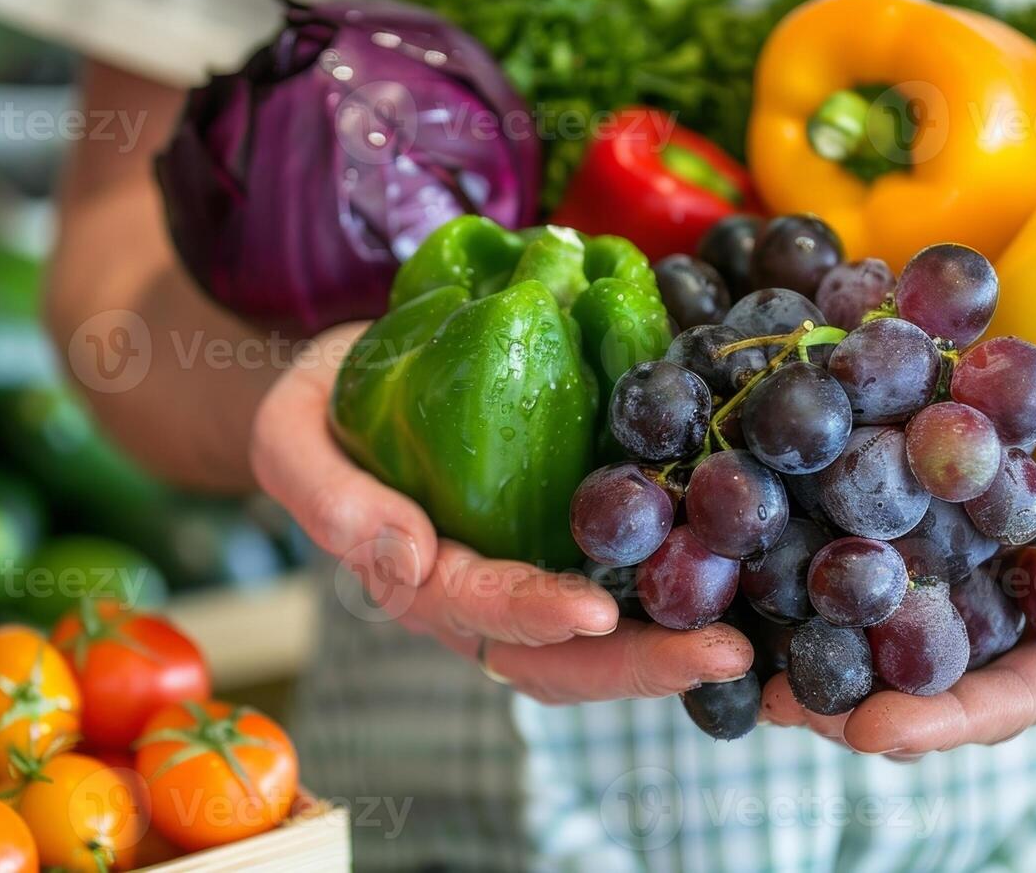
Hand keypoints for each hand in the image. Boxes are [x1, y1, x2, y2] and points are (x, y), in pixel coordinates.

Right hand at [250, 323, 752, 702]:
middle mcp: (485, 594)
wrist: (358, 370)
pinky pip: (630, 574)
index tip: (591, 613)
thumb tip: (408, 559)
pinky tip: (741, 570)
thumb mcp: (290, 434)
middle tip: (722, 655)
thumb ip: (328, 497)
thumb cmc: (322, 404)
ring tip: (745, 638)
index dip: (532, 614)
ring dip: (674, 644)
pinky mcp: (574, 528)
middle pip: (560, 658)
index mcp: (418, 581)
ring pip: (604, 638)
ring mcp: (533, 567)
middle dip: (640, 665)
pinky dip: (681, 581)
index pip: (479, 612)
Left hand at [761, 422, 1035, 753]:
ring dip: (816, 628)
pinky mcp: (951, 495)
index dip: (949, 718)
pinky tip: (757, 530)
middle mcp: (1027, 604)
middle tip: (771, 701)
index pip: (1022, 690)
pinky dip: (824, 538)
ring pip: (893, 609)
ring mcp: (985, 554)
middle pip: (932, 672)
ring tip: (735, 638)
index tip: (873, 732)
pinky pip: (884, 525)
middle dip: (852, 695)